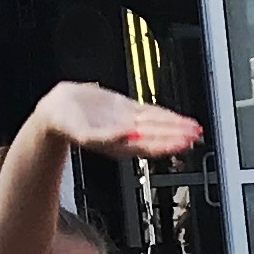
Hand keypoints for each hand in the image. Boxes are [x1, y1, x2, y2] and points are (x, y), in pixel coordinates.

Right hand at [34, 82, 205, 162]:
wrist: (56, 112)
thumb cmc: (64, 125)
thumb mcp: (81, 132)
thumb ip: (104, 136)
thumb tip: (126, 134)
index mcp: (120, 143)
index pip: (151, 143)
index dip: (169, 143)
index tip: (184, 141)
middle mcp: (127, 133)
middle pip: (159, 134)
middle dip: (178, 135)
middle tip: (197, 134)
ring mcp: (128, 121)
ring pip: (158, 123)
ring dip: (176, 126)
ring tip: (194, 128)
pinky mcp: (125, 109)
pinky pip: (150, 112)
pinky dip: (165, 114)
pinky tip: (177, 117)